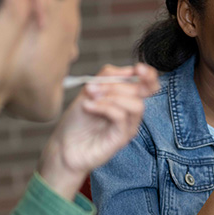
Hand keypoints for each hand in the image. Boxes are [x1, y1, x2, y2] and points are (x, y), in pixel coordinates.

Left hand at [39, 63, 158, 199]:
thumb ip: (106, 78)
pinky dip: (104, 107)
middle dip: (119, 83)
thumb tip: (126, 70)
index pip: (149, 85)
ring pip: (136, 104)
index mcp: (127, 99)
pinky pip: (121, 117)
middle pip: (143, 92)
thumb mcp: (90, 91)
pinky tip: (88, 106)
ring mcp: (128, 127)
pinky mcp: (121, 139)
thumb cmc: (77, 121)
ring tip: (90, 97)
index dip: (149, 75)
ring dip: (112, 95)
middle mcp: (131, 113)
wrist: (63, 146)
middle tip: (94, 86)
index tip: (138, 68)